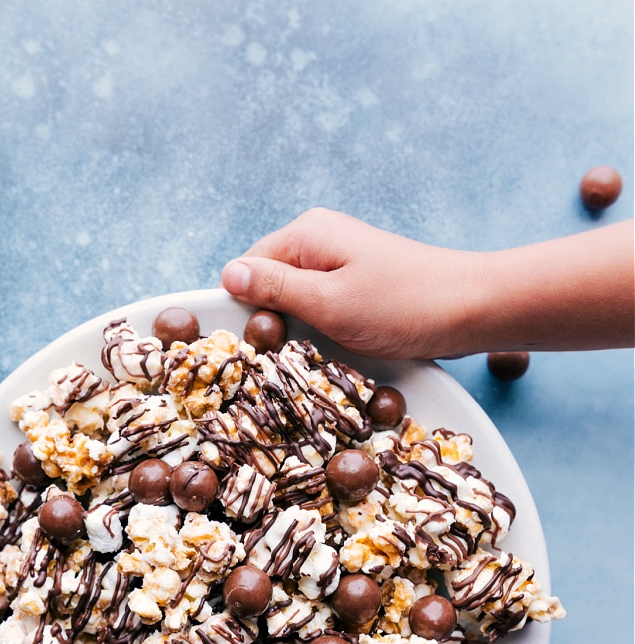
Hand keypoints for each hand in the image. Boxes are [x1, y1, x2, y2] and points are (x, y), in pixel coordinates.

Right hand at [221, 209, 634, 357]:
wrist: (472, 309)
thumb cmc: (404, 306)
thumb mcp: (330, 303)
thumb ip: (276, 288)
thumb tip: (228, 274)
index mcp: (306, 234)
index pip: (246, 269)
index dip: (245, 309)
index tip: (259, 343)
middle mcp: (320, 241)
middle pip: (268, 285)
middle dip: (273, 321)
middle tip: (294, 352)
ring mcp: (340, 262)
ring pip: (294, 301)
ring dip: (299, 330)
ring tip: (321, 349)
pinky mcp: (357, 285)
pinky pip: (320, 308)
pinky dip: (322, 330)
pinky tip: (338, 346)